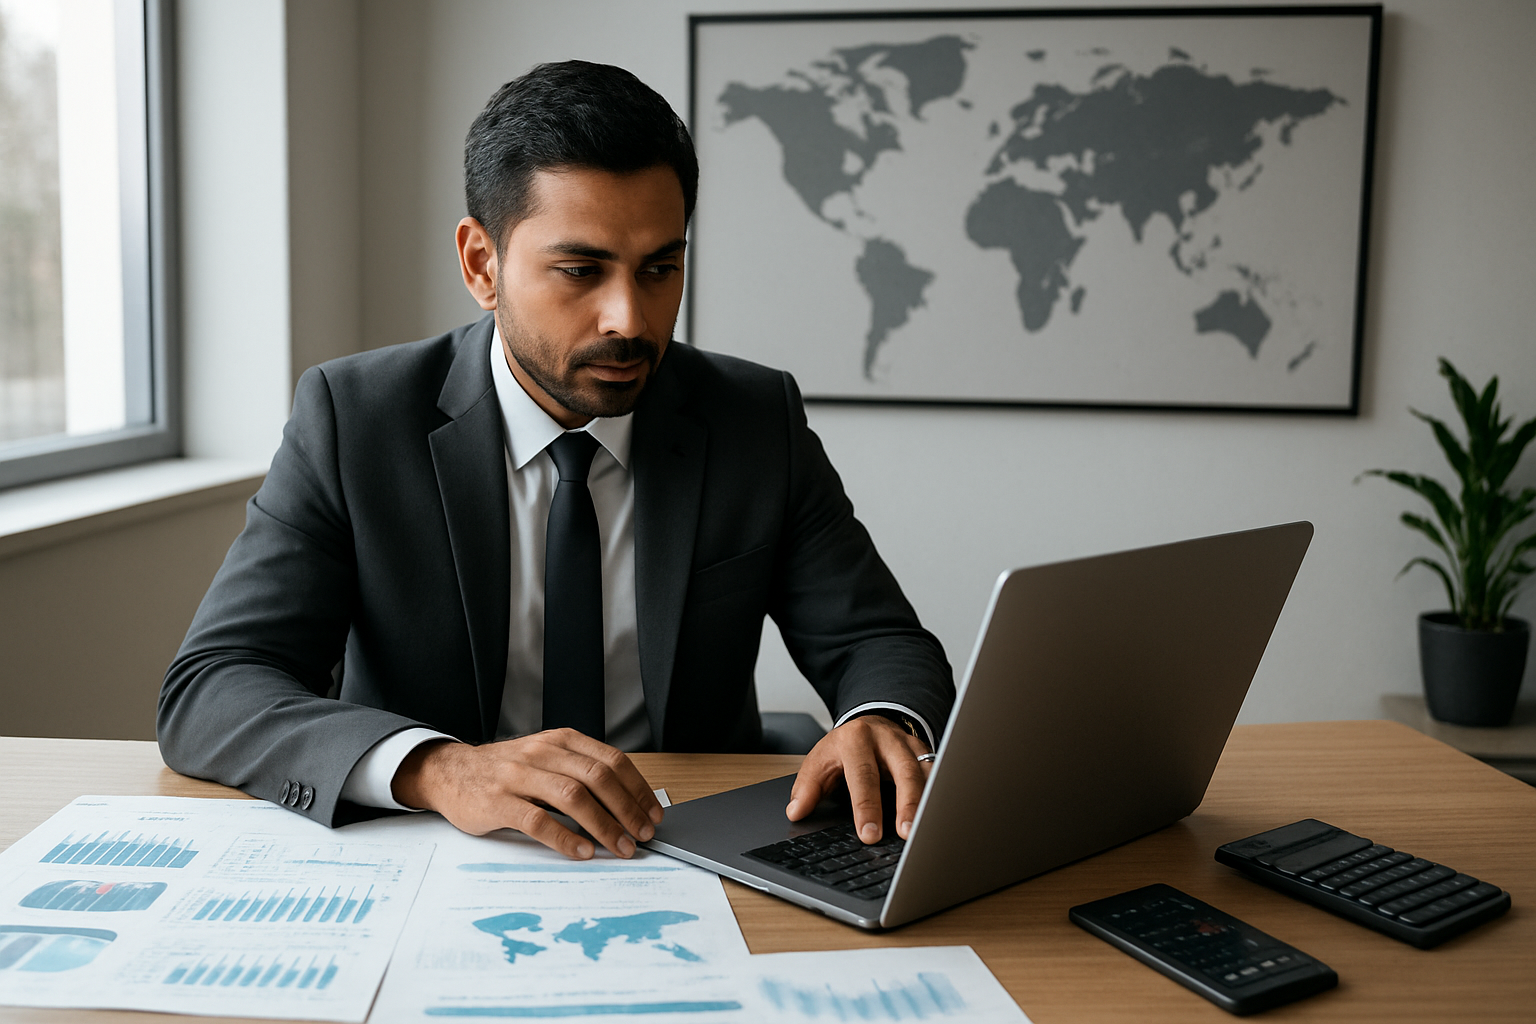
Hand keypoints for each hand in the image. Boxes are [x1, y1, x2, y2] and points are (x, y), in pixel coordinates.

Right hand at [391, 730, 663, 859]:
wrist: (451, 772)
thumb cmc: (508, 772)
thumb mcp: (546, 760)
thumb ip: (580, 774)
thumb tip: (628, 805)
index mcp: (560, 741)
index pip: (611, 760)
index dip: (637, 788)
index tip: (653, 813)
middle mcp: (543, 753)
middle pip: (597, 777)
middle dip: (627, 809)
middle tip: (643, 835)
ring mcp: (519, 776)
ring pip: (572, 796)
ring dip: (603, 825)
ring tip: (621, 846)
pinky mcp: (498, 802)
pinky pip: (537, 820)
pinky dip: (565, 838)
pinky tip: (583, 851)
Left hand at [785, 715, 930, 843]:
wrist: (868, 724)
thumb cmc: (843, 749)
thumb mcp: (819, 762)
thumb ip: (807, 787)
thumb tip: (796, 812)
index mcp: (855, 739)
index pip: (863, 775)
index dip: (866, 807)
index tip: (869, 834)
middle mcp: (887, 739)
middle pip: (903, 771)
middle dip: (907, 804)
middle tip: (906, 835)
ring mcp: (910, 745)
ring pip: (926, 772)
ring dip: (928, 803)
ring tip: (928, 831)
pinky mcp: (927, 753)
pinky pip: (938, 775)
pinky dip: (940, 796)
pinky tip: (941, 818)